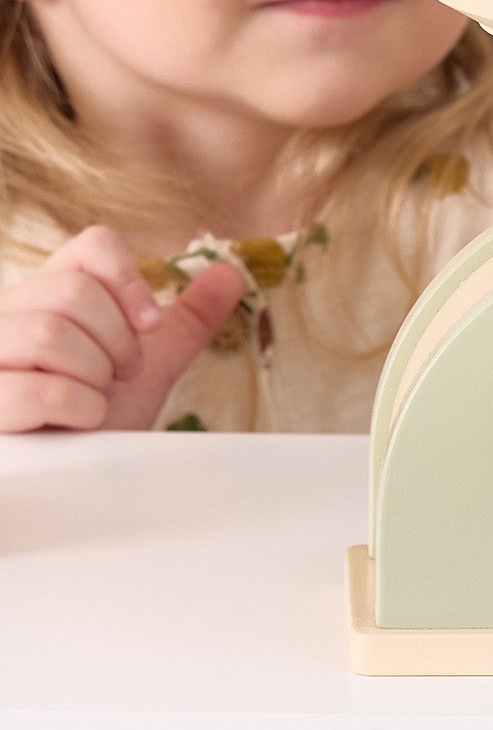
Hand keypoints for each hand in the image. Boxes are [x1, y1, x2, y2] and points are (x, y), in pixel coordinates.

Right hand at [0, 225, 245, 432]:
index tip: (148, 325)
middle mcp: (6, 316)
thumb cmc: (100, 425)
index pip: (93, 244)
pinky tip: (78, 423)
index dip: (131, 281)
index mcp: (47, 295)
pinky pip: (38, 389)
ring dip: (94, 376)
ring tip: (92, 399)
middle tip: (118, 376)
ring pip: (49, 333)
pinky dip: (78, 409)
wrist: (72, 484)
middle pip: (74, 290)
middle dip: (117, 342)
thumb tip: (232, 272)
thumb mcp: (150, 366)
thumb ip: (187, 321)